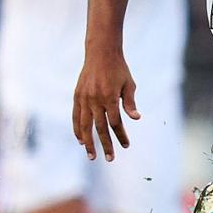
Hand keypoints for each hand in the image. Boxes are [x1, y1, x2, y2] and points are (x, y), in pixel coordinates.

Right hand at [72, 44, 138, 160]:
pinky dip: (77, 129)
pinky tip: (80, 140)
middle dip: (105, 145)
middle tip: (110, 159)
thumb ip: (130, 103)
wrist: (101, 53)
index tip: (126, 146)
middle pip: (100, 128)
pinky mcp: (77, 96)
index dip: (121, 135)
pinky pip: (75, 116)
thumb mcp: (129, 85)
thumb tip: (136, 118)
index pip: (115, 123)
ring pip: (84, 125)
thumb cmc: (119, 70)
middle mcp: (95, 100)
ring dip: (88, 142)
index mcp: (110, 98)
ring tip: (91, 155)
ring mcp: (84, 98)